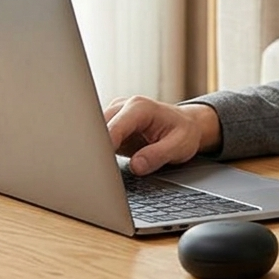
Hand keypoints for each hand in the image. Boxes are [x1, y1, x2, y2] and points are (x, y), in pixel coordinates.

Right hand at [104, 96, 221, 174]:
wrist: (185, 125)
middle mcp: (123, 106)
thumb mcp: (180, 145)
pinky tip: (103, 164)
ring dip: (94, 151)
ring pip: (93, 133)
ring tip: (102, 170)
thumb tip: (136, 166)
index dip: (104, 147)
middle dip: (95, 150)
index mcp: (140, 107)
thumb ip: (158, 155)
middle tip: (99, 172)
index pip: (113, 127)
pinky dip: (97, 152)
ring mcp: (115, 115)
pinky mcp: (111, 126)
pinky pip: (97, 138)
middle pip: (96, 128)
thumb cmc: (184, 132)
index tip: (101, 166)